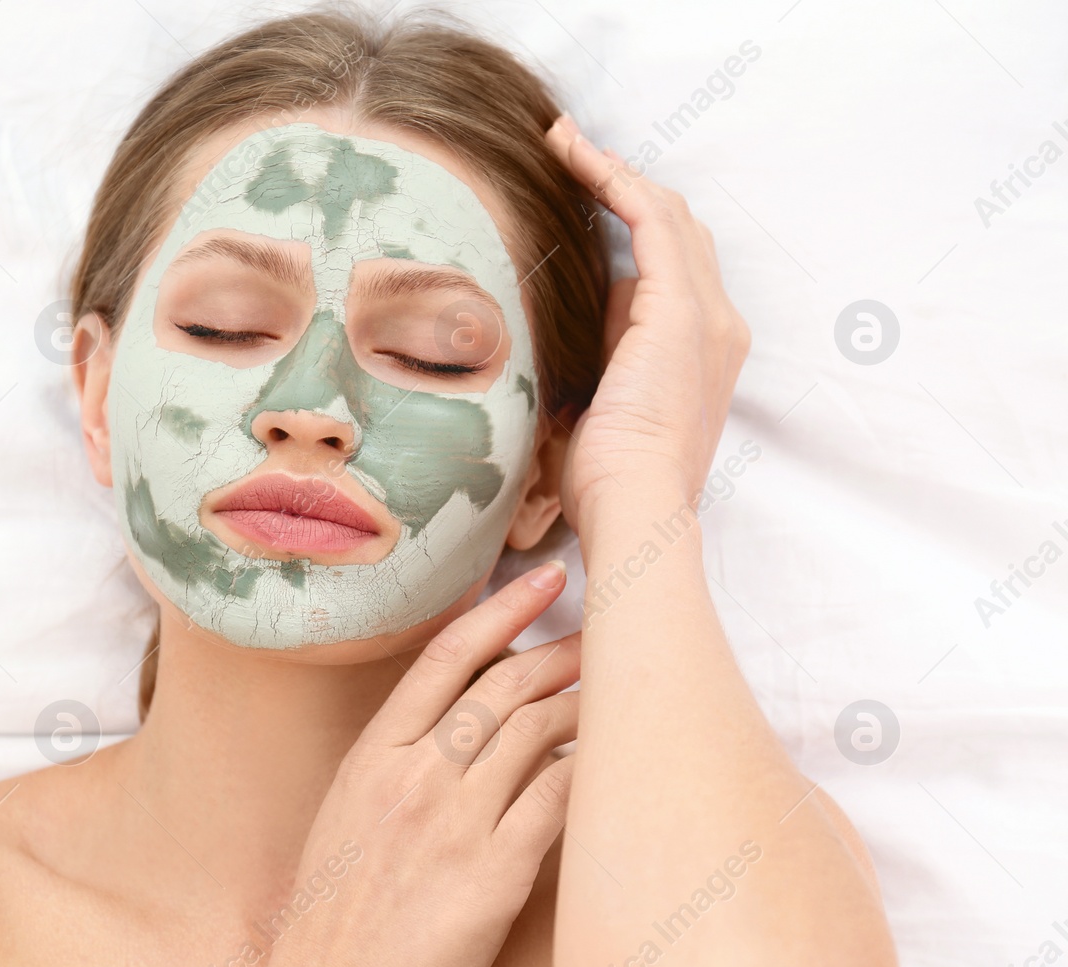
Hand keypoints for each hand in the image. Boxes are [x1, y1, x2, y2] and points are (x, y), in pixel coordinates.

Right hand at [249, 563, 579, 966]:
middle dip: (561, 650)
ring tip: (613, 695)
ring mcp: (457, 822)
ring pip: (539, 731)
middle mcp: (413, 776)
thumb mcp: (343, 817)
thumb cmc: (333, 920)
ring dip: (585, 702)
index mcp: (370, 756)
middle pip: (504, 684)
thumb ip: (393, 761)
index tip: (543, 581)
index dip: (502, 608)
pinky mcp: (498, 874)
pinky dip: (592, 766)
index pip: (446, 657)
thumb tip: (454, 717)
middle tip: (600, 637)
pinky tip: (612, 757)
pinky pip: (561, 796)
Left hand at [544, 114, 750, 532]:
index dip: (631, 224)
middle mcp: (717, 327)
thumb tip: (563, 343)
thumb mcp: (601, 415)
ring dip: (613, 170)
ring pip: (666, 214)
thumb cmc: (610, 485)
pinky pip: (650, 218)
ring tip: (564, 141)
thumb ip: (597, 372)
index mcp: (700, 354)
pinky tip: (576, 156)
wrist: (636, 509)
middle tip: (569, 153)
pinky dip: (614, 180)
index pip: (672, 268)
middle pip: (678, 231)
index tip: (581, 198)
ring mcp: (706, 315)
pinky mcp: (680, 309)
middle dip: (624, 185)